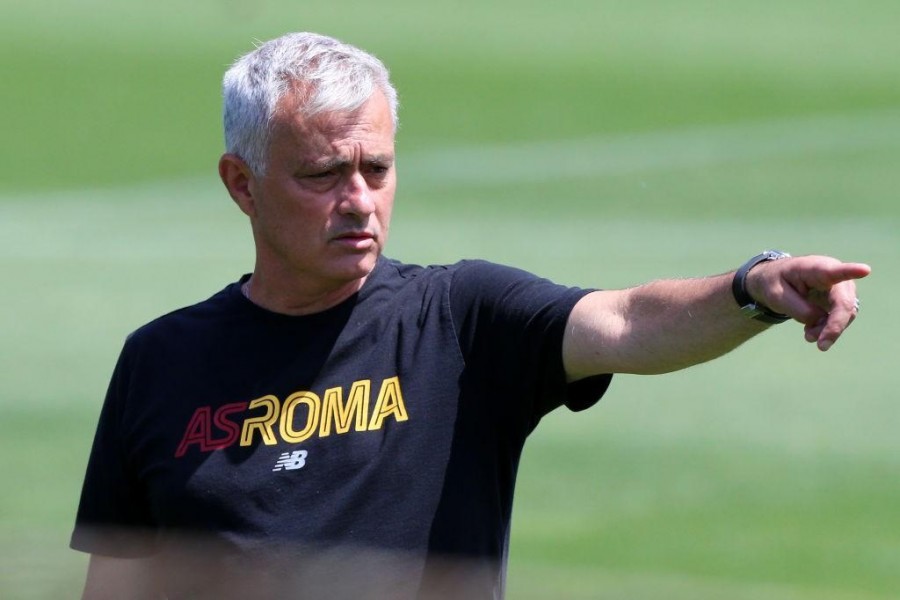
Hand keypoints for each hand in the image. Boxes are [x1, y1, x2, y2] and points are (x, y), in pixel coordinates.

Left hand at [746, 256, 870, 350]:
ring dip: (829, 330)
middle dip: (835, 326)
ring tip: (809, 336)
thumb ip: (798, 308)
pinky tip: (812, 331)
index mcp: (815, 268)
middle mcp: (834, 276)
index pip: (834, 271)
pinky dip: (827, 329)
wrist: (777, 280)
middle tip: (821, 346)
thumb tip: (821, 320)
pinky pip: (840, 319)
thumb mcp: (776, 295)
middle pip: (844, 303)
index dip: (851, 271)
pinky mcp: (841, 301)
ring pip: (846, 314)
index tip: (865, 270)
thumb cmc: (775, 282)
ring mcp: (841, 289)